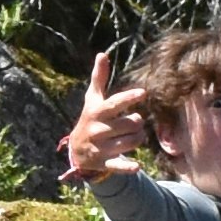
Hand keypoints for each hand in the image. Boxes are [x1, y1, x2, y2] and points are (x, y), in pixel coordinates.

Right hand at [58, 56, 155, 180]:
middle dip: (137, 122)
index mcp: (97, 112)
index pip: (115, 104)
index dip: (129, 98)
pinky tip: (136, 166)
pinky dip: (127, 166)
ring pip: (131, 142)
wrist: (77, 150)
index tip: (143, 92)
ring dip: (138, 139)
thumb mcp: (93, 99)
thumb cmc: (91, 119)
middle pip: (130, 123)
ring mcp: (101, 147)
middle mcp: (98, 129)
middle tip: (133, 122)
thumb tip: (102, 54)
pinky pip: (118, 164)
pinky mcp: (104, 162)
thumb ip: (99, 78)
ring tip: (133, 136)